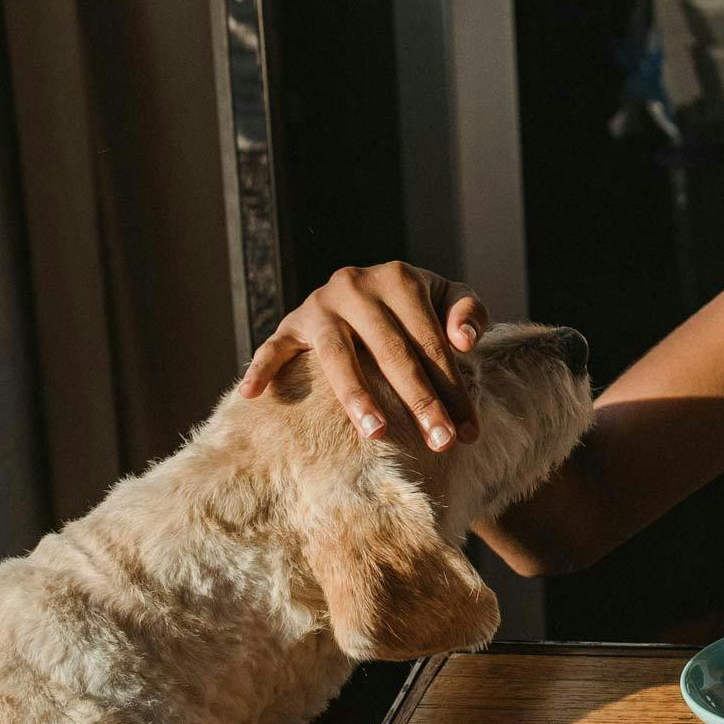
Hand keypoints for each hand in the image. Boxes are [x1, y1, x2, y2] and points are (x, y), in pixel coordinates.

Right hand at [238, 262, 489, 447]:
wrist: (368, 288)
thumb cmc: (416, 307)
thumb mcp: (448, 298)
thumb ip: (468, 311)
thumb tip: (465, 341)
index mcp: (400, 279)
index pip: (432, 344)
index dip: (454, 389)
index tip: (468, 432)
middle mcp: (356, 286)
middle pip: (392, 353)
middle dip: (420, 402)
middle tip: (440, 443)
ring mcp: (320, 305)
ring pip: (338, 356)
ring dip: (357, 396)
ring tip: (377, 434)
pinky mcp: (291, 323)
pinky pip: (273, 347)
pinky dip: (261, 368)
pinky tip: (254, 395)